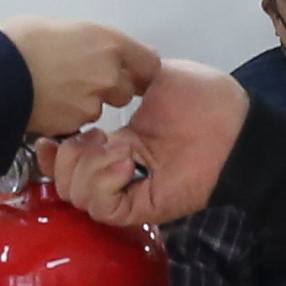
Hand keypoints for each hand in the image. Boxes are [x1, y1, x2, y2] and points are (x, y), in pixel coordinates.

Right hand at [0, 17, 159, 137]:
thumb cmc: (19, 43)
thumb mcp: (58, 26)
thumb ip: (83, 40)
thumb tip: (83, 47)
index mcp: (109, 43)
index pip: (148, 63)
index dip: (139, 69)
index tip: (131, 70)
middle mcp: (108, 74)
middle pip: (126, 90)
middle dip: (110, 88)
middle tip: (83, 80)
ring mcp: (93, 102)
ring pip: (100, 108)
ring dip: (86, 103)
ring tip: (57, 90)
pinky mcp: (75, 124)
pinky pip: (78, 122)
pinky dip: (67, 116)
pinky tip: (47, 103)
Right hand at [55, 62, 246, 227]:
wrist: (234, 124)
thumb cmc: (203, 98)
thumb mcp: (156, 77)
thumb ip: (127, 81)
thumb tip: (103, 81)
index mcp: (117, 143)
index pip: (69, 160)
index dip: (53, 153)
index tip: (51, 138)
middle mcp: (117, 170)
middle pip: (65, 182)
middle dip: (65, 159)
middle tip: (94, 138)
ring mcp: (130, 190)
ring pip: (79, 197)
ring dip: (87, 168)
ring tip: (117, 150)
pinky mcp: (143, 206)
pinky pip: (104, 207)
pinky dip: (105, 183)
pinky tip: (126, 162)